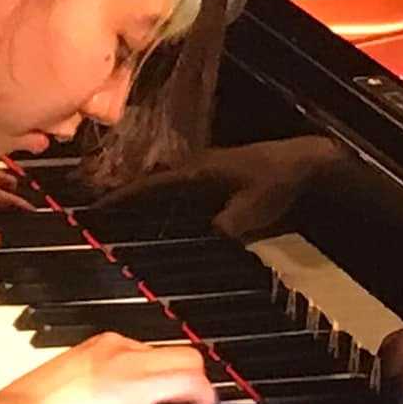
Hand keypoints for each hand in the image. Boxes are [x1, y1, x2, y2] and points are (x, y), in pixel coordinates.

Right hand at [0, 332, 219, 403]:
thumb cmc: (29, 402)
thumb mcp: (67, 371)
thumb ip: (93, 374)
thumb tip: (105, 390)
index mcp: (108, 344)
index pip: (155, 350)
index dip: (165, 373)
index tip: (166, 388)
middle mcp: (128, 359)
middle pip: (187, 358)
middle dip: (198, 380)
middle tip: (196, 401)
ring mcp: (135, 390)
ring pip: (194, 383)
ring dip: (206, 403)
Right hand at [97, 137, 342, 239]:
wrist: (307, 167)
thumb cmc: (277, 183)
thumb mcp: (250, 211)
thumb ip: (224, 227)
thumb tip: (207, 236)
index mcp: (197, 171)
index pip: (150, 185)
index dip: (122, 197)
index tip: (95, 208)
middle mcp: (196, 169)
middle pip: (152, 186)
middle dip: (127, 200)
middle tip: (102, 217)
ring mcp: (207, 174)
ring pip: (167, 190)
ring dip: (147, 204)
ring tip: (123, 222)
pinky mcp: (220, 183)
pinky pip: (184, 195)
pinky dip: (169, 206)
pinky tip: (164, 223)